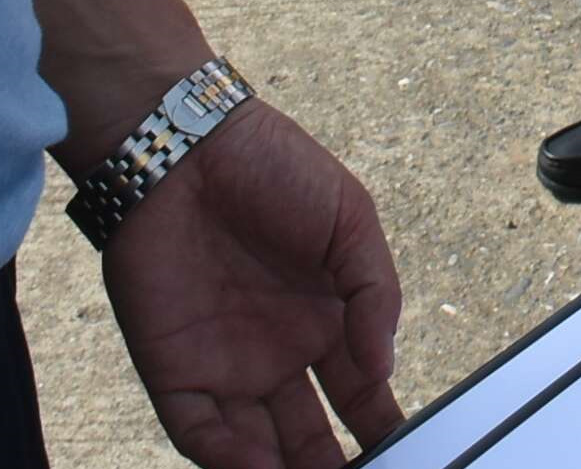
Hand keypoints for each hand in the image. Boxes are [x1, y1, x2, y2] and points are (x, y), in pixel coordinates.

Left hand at [98, 100, 410, 465]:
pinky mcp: (174, 367)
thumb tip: (383, 367)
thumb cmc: (272, 167)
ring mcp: (225, 363)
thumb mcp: (351, 218)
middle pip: (308, 436)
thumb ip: (376, 293)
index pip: (360, 395)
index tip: (407, 454)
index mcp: (326, 320)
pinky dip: (229, 459)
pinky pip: (200, 429)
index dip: (382, 429)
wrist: (184, 144)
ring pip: (256, 445)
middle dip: (331, 467)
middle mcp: (278, 352)